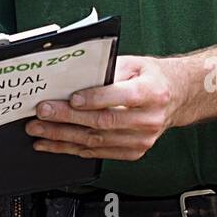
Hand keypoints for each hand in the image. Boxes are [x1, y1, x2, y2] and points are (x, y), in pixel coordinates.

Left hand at [26, 55, 181, 160]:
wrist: (176, 98)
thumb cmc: (152, 78)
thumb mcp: (134, 63)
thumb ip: (108, 70)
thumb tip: (74, 77)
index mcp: (151, 92)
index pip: (120, 96)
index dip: (94, 99)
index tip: (70, 99)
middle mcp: (148, 118)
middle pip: (103, 121)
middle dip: (67, 118)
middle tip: (42, 114)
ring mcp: (142, 139)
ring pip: (97, 141)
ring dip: (64, 138)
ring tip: (40, 132)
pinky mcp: (134, 151)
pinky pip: (100, 153)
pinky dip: (74, 149)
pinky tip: (56, 145)